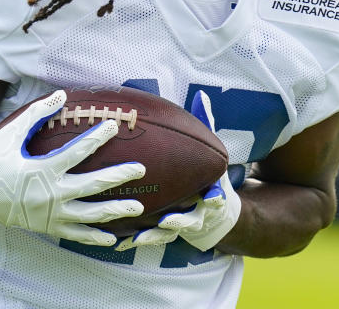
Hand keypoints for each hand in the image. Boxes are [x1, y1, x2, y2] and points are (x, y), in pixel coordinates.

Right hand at [0, 90, 144, 245]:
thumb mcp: (10, 135)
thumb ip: (37, 115)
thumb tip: (61, 95)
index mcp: (41, 171)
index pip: (77, 152)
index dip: (97, 138)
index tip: (114, 126)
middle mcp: (50, 195)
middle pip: (92, 186)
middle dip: (118, 177)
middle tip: (140, 168)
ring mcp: (50, 214)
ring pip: (90, 214)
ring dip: (115, 210)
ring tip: (138, 206)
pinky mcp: (48, 227)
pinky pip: (76, 234)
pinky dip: (94, 236)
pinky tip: (112, 237)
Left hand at [116, 90, 240, 251]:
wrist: (217, 216)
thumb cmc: (210, 179)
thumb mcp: (212, 155)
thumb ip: (206, 127)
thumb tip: (201, 96)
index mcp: (213, 193)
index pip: (218, 197)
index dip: (215, 199)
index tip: (212, 197)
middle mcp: (199, 213)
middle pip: (192, 220)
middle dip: (181, 221)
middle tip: (168, 219)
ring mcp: (183, 226)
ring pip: (170, 234)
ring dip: (155, 236)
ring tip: (139, 237)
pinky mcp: (167, 233)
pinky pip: (153, 239)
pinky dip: (139, 240)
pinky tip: (121, 242)